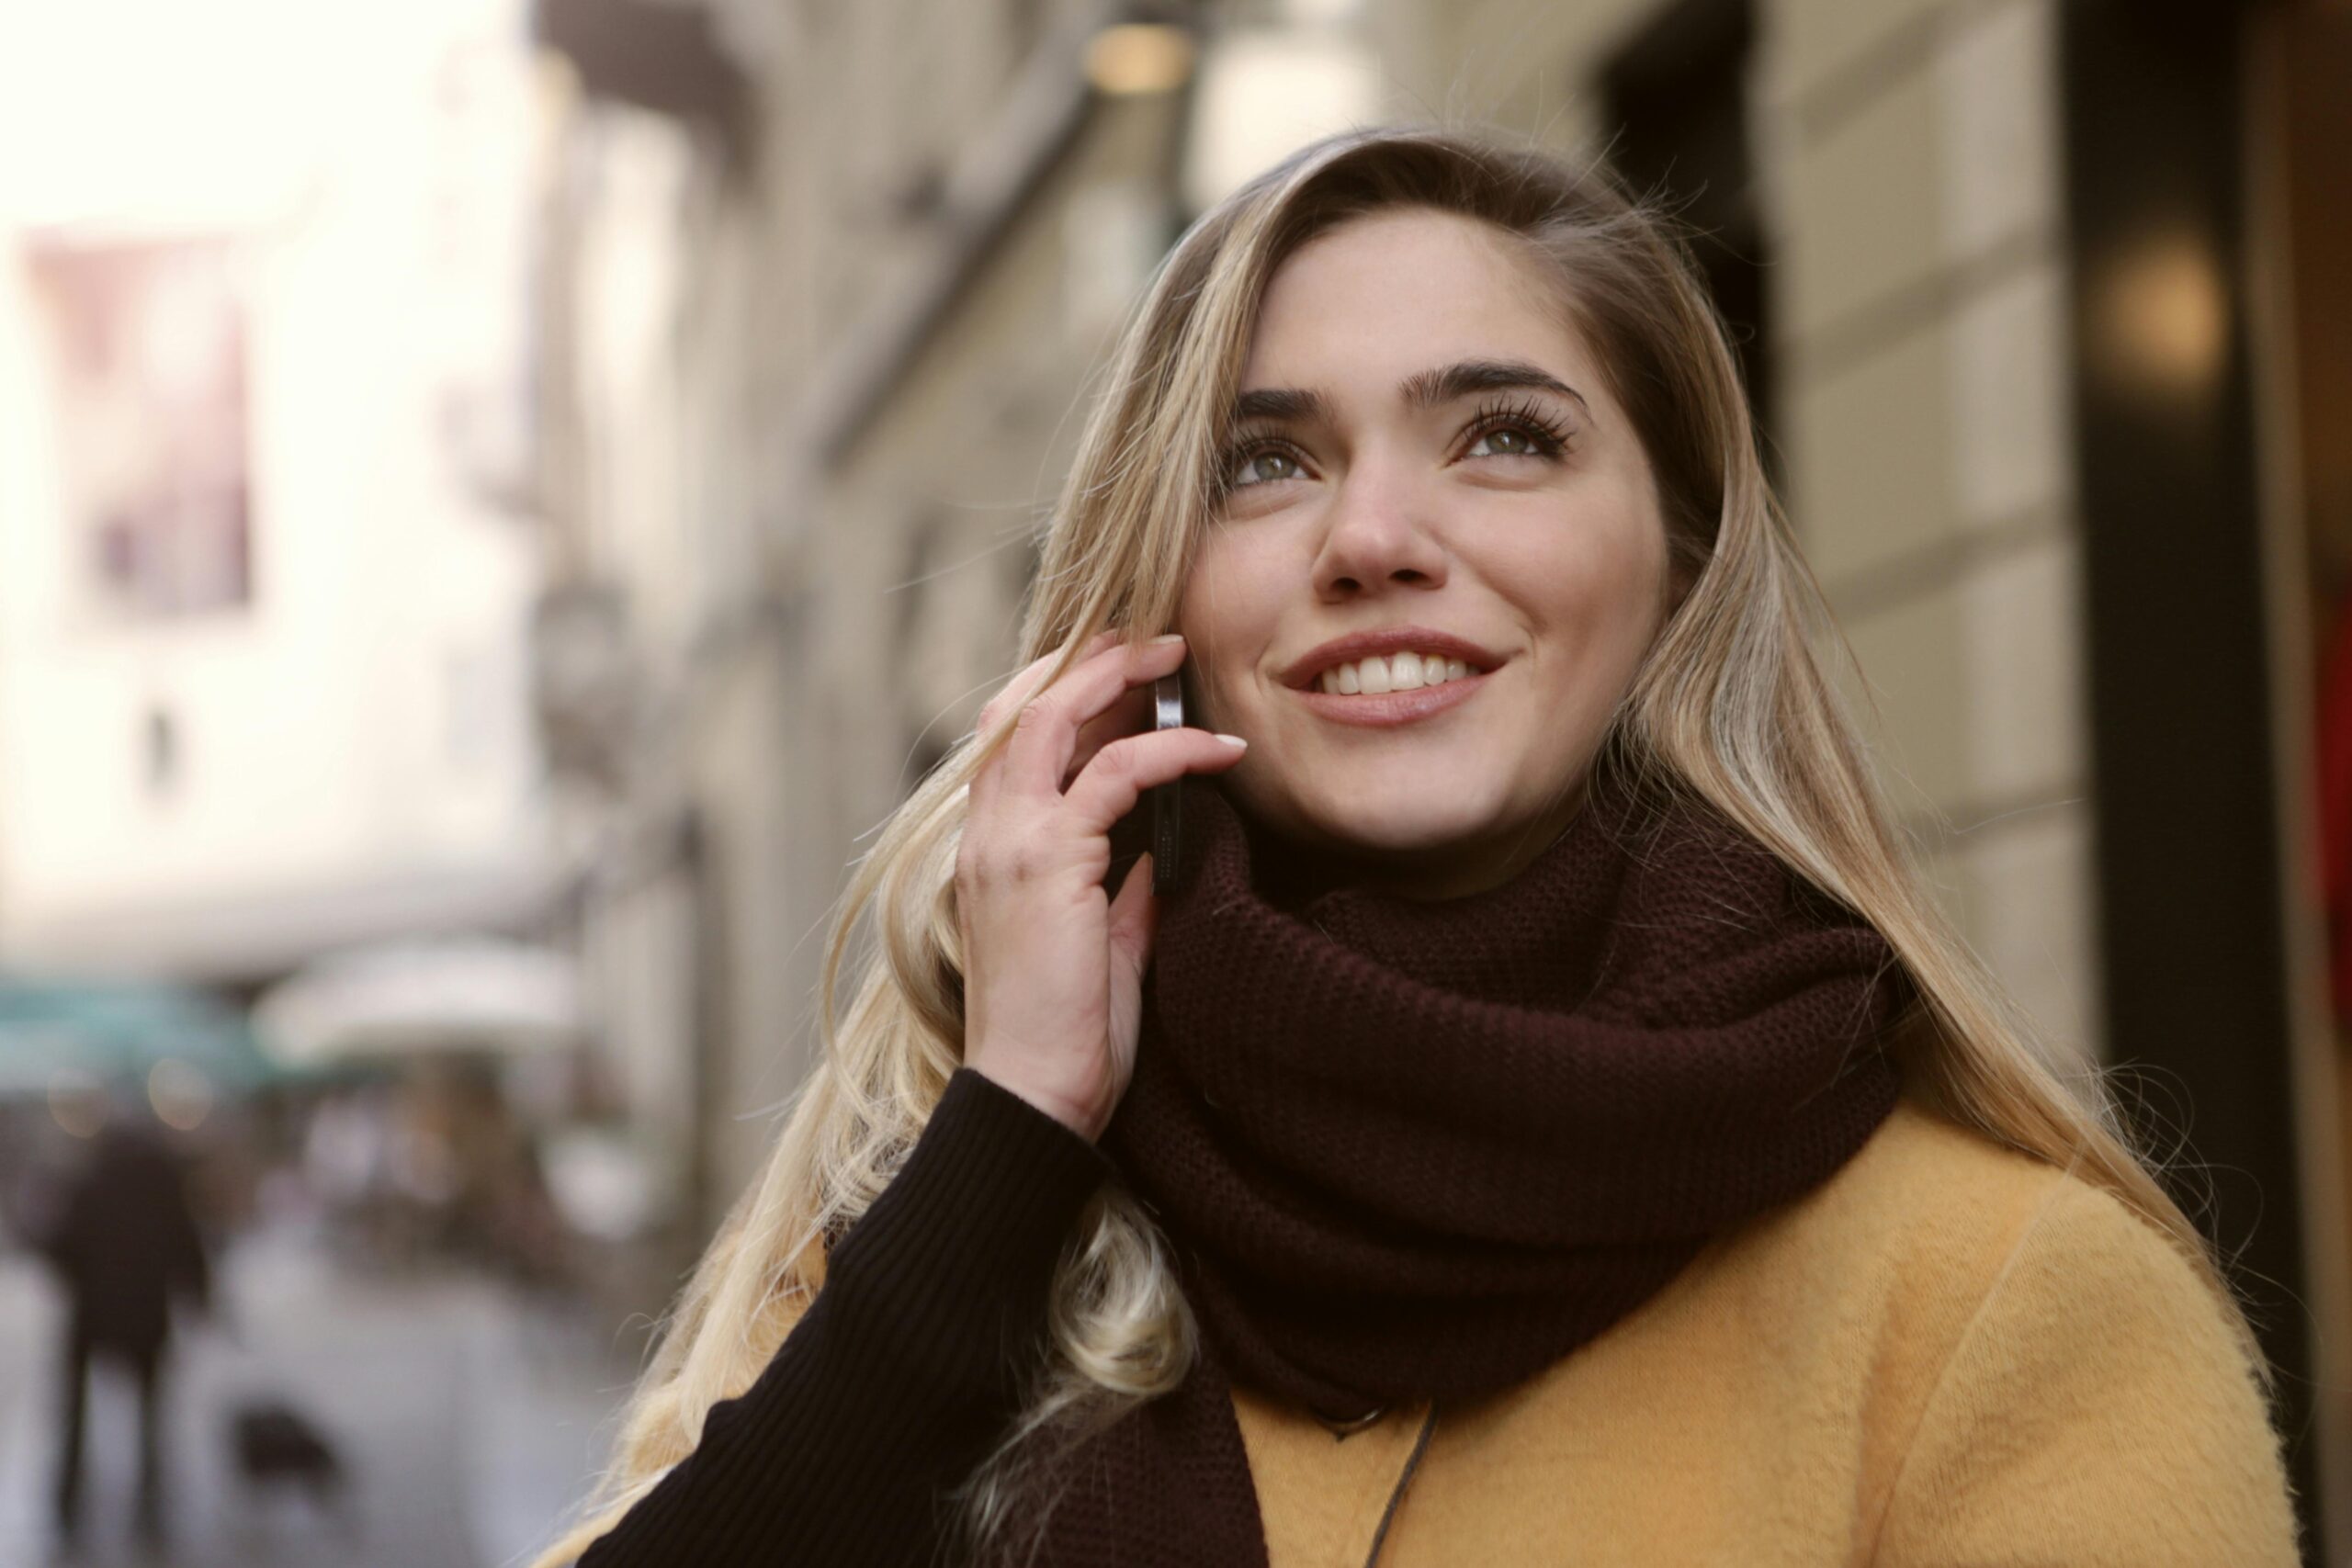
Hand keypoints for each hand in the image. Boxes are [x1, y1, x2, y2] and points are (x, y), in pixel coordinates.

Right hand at [956, 631, 1247, 1140]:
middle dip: (1088, 661)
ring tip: (1175, 658)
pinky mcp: (1047, 861)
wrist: (1032, 1098)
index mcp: (992, 852)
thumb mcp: (1103, 945)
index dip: (1065, 692)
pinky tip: (1218, 750)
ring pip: (1053, 716)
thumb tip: (1159, 848)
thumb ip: (1123, 890)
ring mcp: (1008, 843)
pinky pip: (1115, 772)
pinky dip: (1171, 748)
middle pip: (1023, 707)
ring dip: (1118, 676)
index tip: (1125, 674)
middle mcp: (987, 834)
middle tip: (1151, 640)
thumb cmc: (1066, 1039)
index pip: (1014, 741)